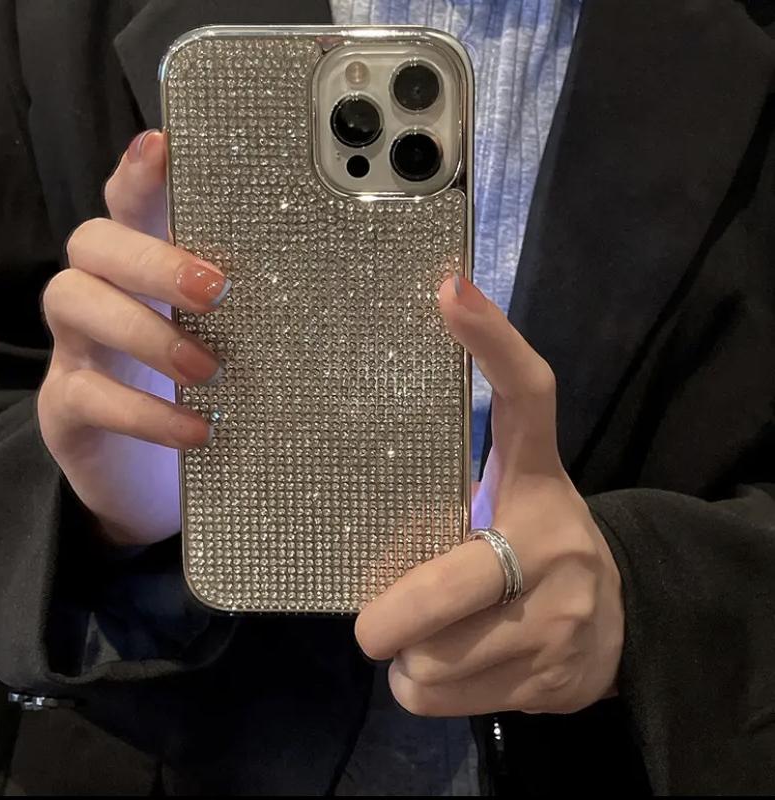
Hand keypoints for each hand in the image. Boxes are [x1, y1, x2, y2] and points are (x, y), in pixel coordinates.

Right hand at [38, 131, 229, 545]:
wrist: (159, 478)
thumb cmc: (211, 393)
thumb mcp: (238, 343)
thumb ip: (264, 310)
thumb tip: (353, 291)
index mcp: (148, 268)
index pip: (133, 203)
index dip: (140, 173)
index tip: (165, 147)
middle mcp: (104, 293)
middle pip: (94, 241)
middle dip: (152, 258)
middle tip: (216, 289)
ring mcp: (79, 348)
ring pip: (71, 301)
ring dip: (145, 331)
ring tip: (209, 368)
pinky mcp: (69, 406)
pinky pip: (87, 396)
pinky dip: (144, 412)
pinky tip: (197, 430)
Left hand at [355, 275, 623, 715]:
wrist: (618, 627)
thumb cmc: (536, 547)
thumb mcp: (509, 500)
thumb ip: (458, 480)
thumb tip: (376, 440)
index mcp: (537, 480)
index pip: (529, 400)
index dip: (491, 342)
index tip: (448, 290)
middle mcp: (554, 541)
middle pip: (444, 585)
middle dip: (394, 616)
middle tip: (375, 625)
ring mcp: (562, 617)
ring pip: (436, 657)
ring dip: (413, 657)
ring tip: (431, 639)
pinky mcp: (556, 678)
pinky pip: (445, 697)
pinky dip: (426, 689)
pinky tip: (453, 667)